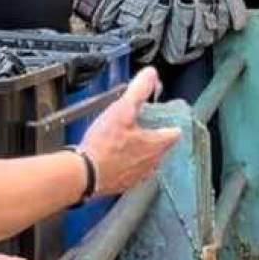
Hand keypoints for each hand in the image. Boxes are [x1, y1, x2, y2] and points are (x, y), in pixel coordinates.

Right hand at [78, 68, 180, 196]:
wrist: (84, 174)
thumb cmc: (104, 145)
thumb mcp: (122, 110)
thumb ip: (139, 91)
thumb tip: (151, 75)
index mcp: (157, 145)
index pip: (175, 133)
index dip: (171, 122)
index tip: (165, 116)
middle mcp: (152, 163)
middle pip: (161, 147)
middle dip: (154, 136)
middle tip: (142, 125)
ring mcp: (138, 176)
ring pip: (147, 160)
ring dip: (140, 151)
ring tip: (127, 140)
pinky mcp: (123, 184)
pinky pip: (131, 172)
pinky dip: (126, 163)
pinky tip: (114, 157)